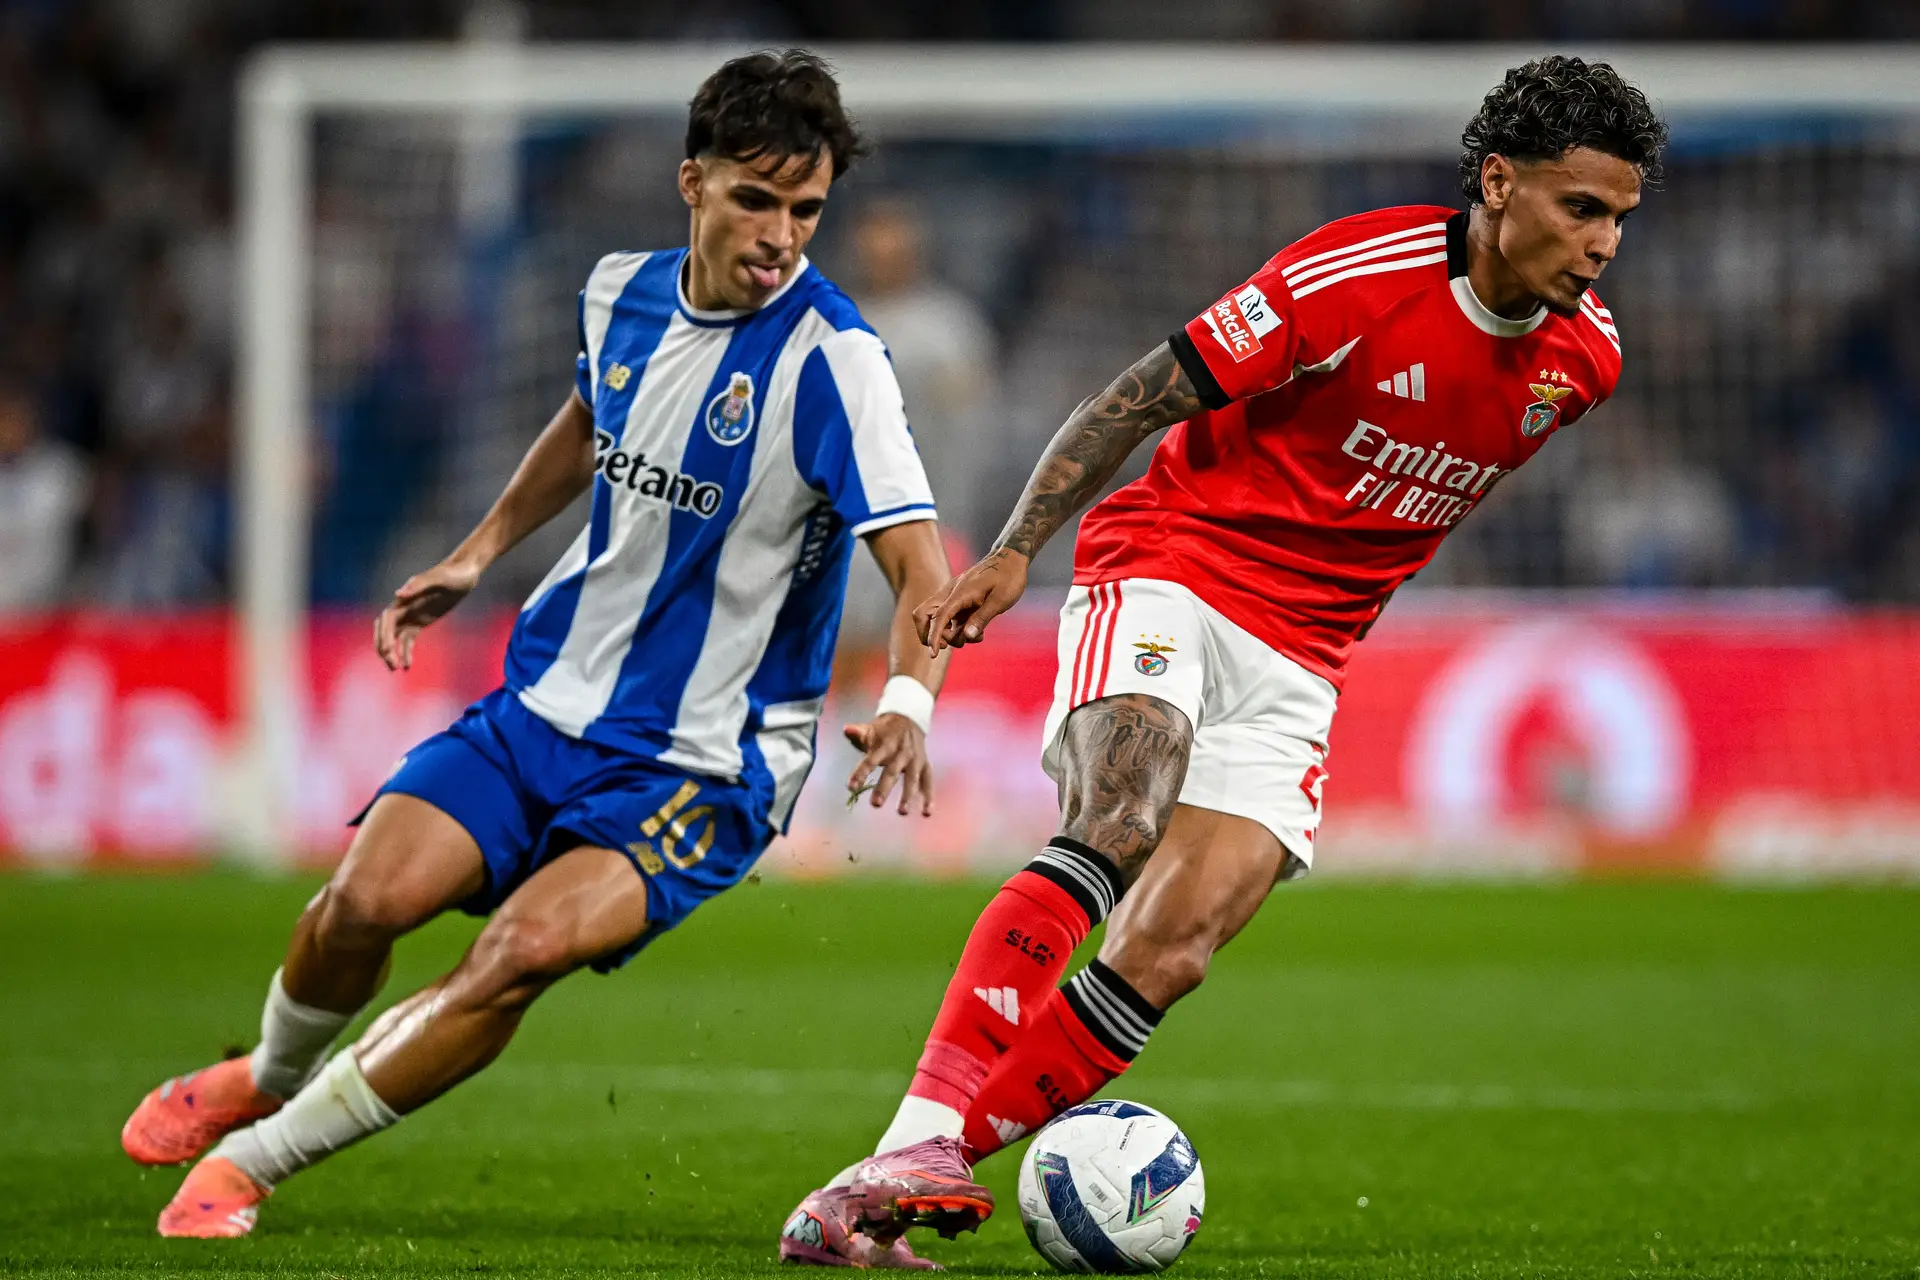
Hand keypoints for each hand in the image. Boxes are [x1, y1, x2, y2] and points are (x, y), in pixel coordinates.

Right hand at [374, 555, 482, 670]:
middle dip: (384, 646)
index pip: (387, 619)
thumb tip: (397, 595)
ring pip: (394, 637)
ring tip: (396, 669)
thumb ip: (418, 585)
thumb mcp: (439, 578)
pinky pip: (408, 639)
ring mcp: (412, 615)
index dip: (384, 634)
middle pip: (385, 630)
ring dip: (392, 652)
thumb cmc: (453, 573)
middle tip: (390, 665)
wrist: (465, 573)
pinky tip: (407, 666)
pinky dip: (405, 652)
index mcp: (405, 597)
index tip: (388, 650)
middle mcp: (404, 607)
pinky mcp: (420, 622)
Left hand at [843, 715, 933, 816]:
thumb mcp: (871, 729)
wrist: (909, 718)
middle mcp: (900, 753)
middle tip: (875, 804)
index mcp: (884, 745)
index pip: (871, 760)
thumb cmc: (884, 730)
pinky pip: (928, 782)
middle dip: (884, 788)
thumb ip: (858, 733)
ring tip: (902, 812)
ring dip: (907, 796)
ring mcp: (914, 760)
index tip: (851, 787)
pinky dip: (929, 797)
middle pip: (892, 772)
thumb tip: (846, 730)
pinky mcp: (925, 765)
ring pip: (912, 779)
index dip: (861, 773)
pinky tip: (927, 813)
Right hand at [918, 547, 1028, 655]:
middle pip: (923, 616)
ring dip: (949, 635)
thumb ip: (983, 618)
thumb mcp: (1001, 599)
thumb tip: (967, 637)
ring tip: (974, 637)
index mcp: (960, 593)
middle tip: (950, 644)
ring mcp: (954, 598)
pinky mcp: (960, 602)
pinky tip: (977, 633)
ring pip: (937, 620)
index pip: (938, 616)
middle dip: (930, 634)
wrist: (1011, 559)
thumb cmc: (1009, 577)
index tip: (933, 654)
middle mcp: (951, 595)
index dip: (933, 636)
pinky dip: (957, 630)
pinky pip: (950, 620)